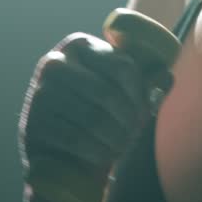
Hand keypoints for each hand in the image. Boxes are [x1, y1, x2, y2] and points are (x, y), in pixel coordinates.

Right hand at [18, 31, 173, 201]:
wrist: (57, 147)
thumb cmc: (96, 109)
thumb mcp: (119, 90)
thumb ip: (145, 80)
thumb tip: (167, 75)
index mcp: (79, 45)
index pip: (123, 66)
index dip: (140, 93)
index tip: (145, 111)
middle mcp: (55, 63)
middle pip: (107, 93)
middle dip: (128, 119)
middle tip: (135, 134)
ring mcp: (40, 92)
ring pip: (92, 118)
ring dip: (115, 138)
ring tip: (123, 146)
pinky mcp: (33, 123)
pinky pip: (74, 139)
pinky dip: (96, 151)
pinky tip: (105, 156)